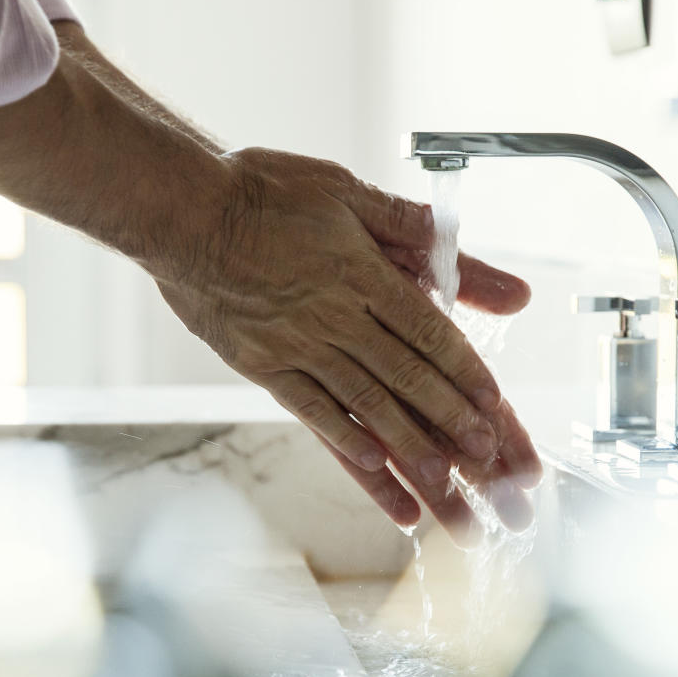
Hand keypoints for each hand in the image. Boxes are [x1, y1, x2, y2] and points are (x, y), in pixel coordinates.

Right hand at [154, 148, 541, 543]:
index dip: (465, 371)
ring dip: (406, 445)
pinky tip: (371, 463)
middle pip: (405, 376)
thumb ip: (407, 223)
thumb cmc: (263, 192)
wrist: (182, 212)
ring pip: (363, 403)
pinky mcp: (261, 364)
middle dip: (450, 420)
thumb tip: (457, 237)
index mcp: (361, 273)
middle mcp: (334, 317)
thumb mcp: (344, 191)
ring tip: (442, 484)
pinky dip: (343, 438)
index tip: (495, 405)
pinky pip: (309, 409)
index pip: (427, 331)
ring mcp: (296, 345)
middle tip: (486, 459)